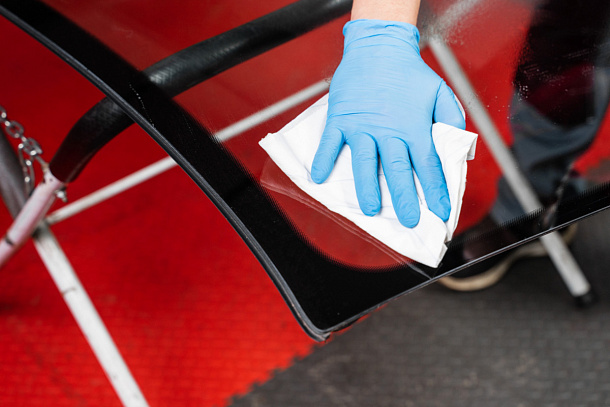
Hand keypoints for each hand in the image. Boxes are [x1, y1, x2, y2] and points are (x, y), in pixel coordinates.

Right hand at [311, 19, 464, 226]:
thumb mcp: (440, 93)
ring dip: (367, 188)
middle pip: (397, 171)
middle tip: (409, 221)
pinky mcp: (341, 119)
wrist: (378, 48)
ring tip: (370, 210)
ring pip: (365, 164)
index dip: (435, 191)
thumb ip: (451, 120)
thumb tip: (456, 149)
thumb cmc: (410, 73)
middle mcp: (388, 131)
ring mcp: (361, 126)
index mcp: (414, 127)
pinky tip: (319, 178)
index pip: (428, 166)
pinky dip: (323, 160)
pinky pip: (330, 143)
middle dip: (405, 200)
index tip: (440, 212)